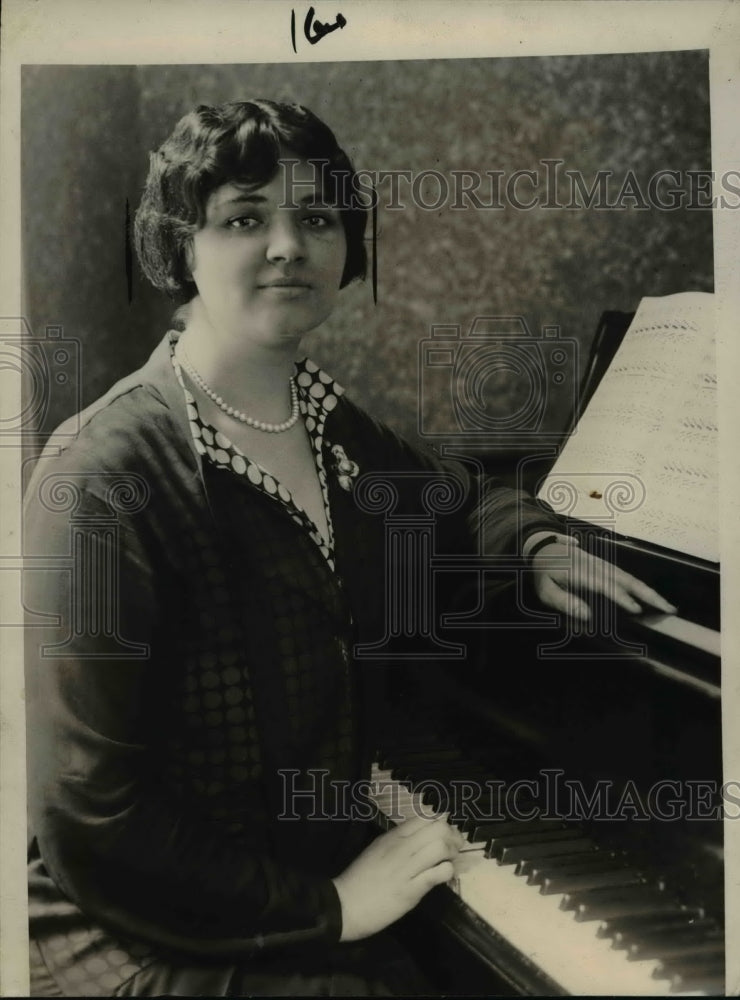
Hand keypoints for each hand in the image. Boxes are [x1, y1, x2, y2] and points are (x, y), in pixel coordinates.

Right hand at [332, 813, 463, 941]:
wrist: (344, 905)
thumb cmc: (360, 879)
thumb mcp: (377, 850)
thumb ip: (398, 841)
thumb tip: (422, 836)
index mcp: (392, 837)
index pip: (423, 818)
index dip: (441, 823)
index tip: (446, 833)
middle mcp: (401, 848)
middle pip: (438, 829)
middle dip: (453, 837)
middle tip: (455, 847)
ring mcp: (406, 869)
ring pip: (440, 848)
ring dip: (452, 854)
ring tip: (450, 861)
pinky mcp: (411, 890)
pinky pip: (437, 874)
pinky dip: (446, 872)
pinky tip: (443, 876)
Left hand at [531, 540, 677, 621]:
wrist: (544, 547)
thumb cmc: (544, 573)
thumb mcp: (546, 590)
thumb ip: (564, 602)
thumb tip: (587, 615)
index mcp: (581, 573)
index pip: (606, 586)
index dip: (622, 597)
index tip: (637, 610)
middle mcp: (597, 567)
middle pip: (626, 580)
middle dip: (649, 594)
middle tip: (669, 609)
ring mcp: (603, 564)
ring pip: (629, 577)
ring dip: (649, 591)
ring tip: (667, 605)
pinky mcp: (605, 565)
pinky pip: (626, 576)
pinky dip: (641, 586)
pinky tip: (650, 597)